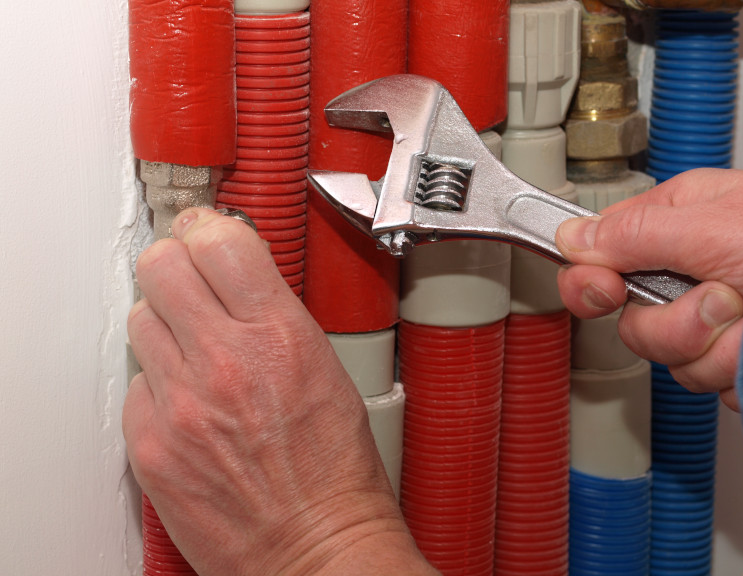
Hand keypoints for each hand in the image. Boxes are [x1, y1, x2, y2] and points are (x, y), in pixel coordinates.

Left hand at [123, 208, 435, 574]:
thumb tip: (238, 279)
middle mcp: (226, 363)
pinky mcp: (152, 444)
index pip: (219, 241)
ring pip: (140, 320)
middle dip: (176, 266)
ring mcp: (181, 404)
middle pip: (161, 267)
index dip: (208, 229)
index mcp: (281, 338)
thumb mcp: (327, 369)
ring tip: (196, 352)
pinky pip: (136, 384)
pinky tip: (191, 403)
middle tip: (190, 282)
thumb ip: (275, 315)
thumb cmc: (335, 471)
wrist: (315, 548)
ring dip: (165, 325)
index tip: (205, 233)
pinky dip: (158, 385)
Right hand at [555, 169, 742, 409]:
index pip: (602, 249)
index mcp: (682, 219)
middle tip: (716, 301)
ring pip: (664, 352)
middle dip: (672, 319)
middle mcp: (692, 267)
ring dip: (710, 344)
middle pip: (629, 313)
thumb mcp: (718, 225)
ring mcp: (712, 316)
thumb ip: (634, 232)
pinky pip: (701, 378)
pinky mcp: (732, 357)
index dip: (591, 275)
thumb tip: (571, 236)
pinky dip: (733, 368)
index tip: (600, 289)